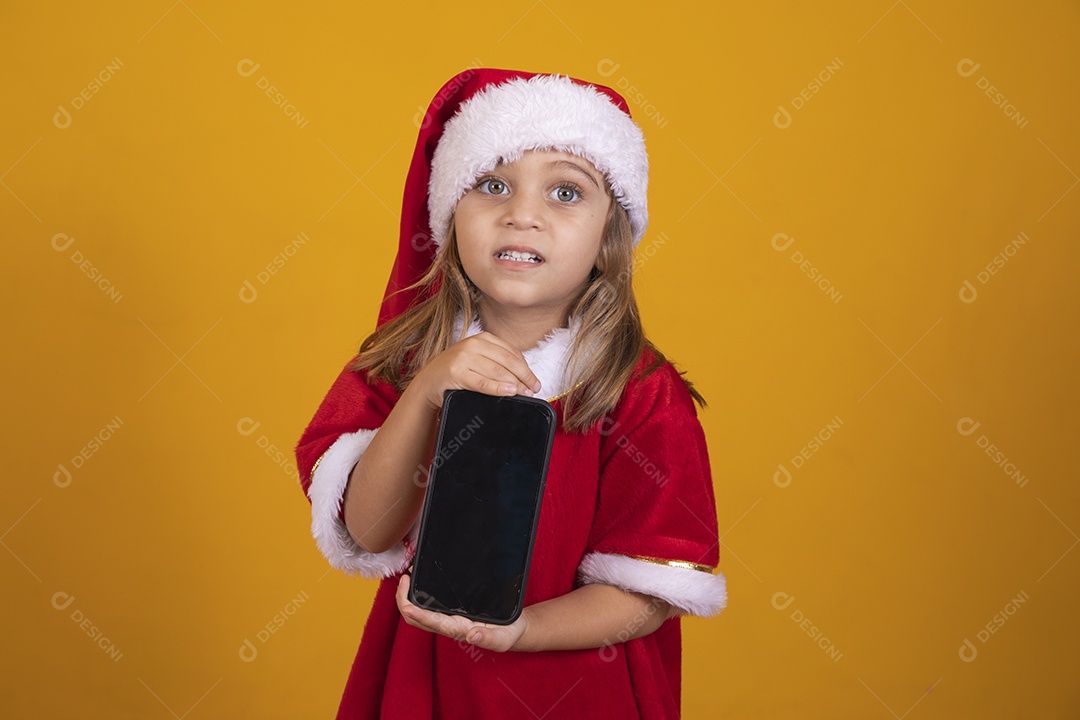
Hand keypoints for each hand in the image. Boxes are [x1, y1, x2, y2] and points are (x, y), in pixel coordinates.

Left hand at [395, 574, 529, 652]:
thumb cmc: (507, 634)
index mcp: (458, 630)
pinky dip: (419, 592)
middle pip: (416, 618)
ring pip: (419, 611)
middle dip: (404, 601)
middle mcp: (448, 624)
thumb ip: (488, 638)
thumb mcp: (503, 638)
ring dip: (409, 596)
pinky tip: (422, 577)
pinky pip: (428, 604)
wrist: (513, 630)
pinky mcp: (451, 610)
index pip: (431, 623)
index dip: (417, 613)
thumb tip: (472, 635)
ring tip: (409, 574)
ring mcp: (448, 618)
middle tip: (405, 578)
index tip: (408, 603)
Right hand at [408, 332, 541, 410]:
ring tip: (525, 393)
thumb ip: (497, 363)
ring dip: (515, 384)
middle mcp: (473, 344)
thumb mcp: (477, 361)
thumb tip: (524, 378)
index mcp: (482, 338)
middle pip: (508, 361)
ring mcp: (463, 357)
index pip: (511, 353)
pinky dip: (498, 388)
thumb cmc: (456, 373)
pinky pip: (483, 382)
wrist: (428, 383)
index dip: (527, 368)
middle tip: (534, 390)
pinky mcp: (456, 372)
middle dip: (524, 376)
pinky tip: (510, 392)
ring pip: (497, 371)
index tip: (535, 382)